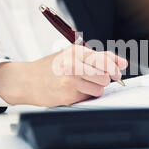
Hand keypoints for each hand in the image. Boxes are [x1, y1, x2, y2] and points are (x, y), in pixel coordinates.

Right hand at [0, 45, 127, 105]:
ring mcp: (70, 81)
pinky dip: (85, 95)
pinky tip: (74, 90)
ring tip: (83, 84)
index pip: (104, 58)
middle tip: (99, 77)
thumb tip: (121, 64)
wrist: (27, 80)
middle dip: (106, 78)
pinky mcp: (68, 95)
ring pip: (99, 88)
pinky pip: (88, 97)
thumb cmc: (50, 67)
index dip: (116, 66)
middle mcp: (73, 65)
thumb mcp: (70, 55)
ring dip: (96, 88)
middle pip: (105, 75)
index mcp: (75, 52)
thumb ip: (96, 57)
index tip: (120, 69)